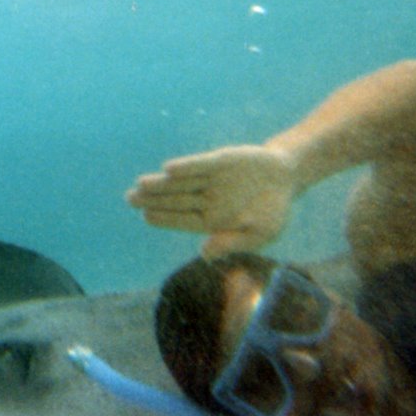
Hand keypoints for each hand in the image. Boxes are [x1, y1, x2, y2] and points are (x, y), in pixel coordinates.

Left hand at [125, 144, 294, 256]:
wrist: (286, 179)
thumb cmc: (271, 212)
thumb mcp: (260, 234)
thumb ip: (232, 242)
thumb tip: (205, 254)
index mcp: (212, 220)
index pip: (183, 220)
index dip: (164, 218)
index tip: (145, 216)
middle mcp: (207, 199)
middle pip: (176, 200)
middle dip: (153, 200)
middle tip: (129, 199)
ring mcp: (212, 180)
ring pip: (182, 182)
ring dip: (162, 183)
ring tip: (141, 184)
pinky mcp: (220, 161)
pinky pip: (201, 165)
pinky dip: (186, 167)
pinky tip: (169, 169)